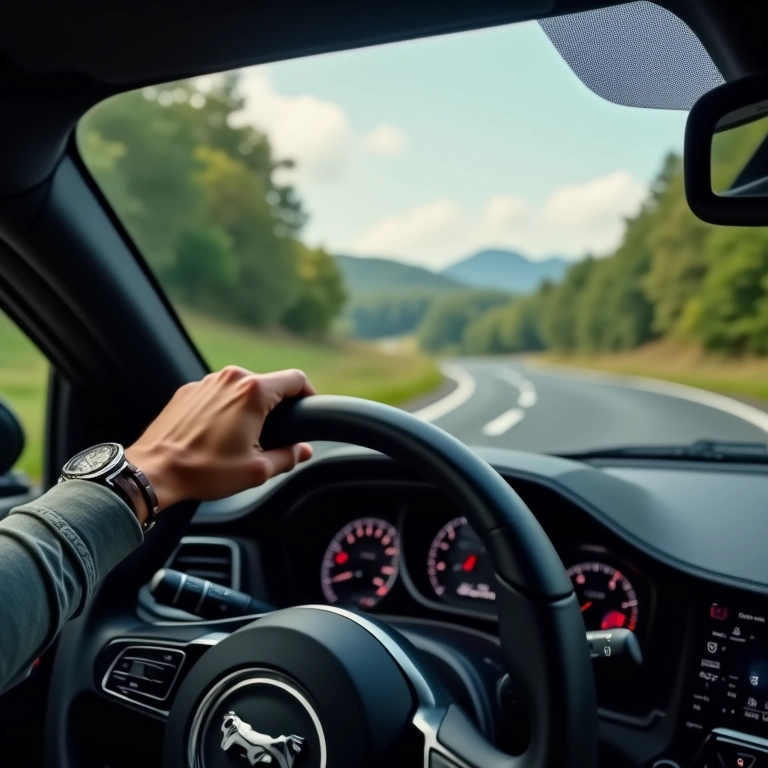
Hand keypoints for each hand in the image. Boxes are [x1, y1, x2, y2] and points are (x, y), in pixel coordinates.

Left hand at [125, 367, 314, 513]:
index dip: (309, 394)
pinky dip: (224, 409)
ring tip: (240, 438)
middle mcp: (231, 378)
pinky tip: (217, 435)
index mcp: (253, 392)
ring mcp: (207, 382)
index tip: (308, 410)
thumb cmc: (205, 471)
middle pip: (268, 384)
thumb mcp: (257, 471)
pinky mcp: (189, 390)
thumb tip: (303, 451)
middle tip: (273, 435)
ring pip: (242, 388)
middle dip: (275, 407)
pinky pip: (218, 394)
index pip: (296, 379)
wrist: (155, 470)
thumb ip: (289, 457)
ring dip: (248, 407)